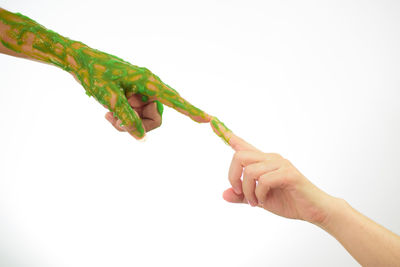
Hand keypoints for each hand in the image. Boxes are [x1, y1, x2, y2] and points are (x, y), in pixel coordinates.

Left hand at [67, 43, 210, 138]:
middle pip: (156, 117)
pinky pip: (138, 114)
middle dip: (138, 125)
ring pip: (145, 118)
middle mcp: (149, 86)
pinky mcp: (136, 95)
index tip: (208, 119)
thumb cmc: (95, 74)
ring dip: (129, 122)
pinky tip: (109, 113)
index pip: (174, 99)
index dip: (191, 111)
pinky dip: (125, 118)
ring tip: (110, 116)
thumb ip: (127, 118)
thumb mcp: (109, 98)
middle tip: (116, 123)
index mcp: (148, 82)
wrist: (81, 61)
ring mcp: (143, 91)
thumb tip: (141, 136)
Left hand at [223, 134, 334, 224]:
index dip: (227, 135)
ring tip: (254, 202)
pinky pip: (264, 180)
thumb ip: (242, 196)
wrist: (314, 211)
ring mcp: (281, 164)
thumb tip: (224, 194)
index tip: (212, 122)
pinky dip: (258, 194)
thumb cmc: (289, 202)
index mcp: (263, 161)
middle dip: (232, 177)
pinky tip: (263, 201)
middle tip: (239, 193)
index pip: (243, 145)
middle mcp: (271, 158)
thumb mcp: (259, 200)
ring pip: (250, 171)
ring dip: (247, 191)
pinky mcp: (289, 174)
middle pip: (239, 156)